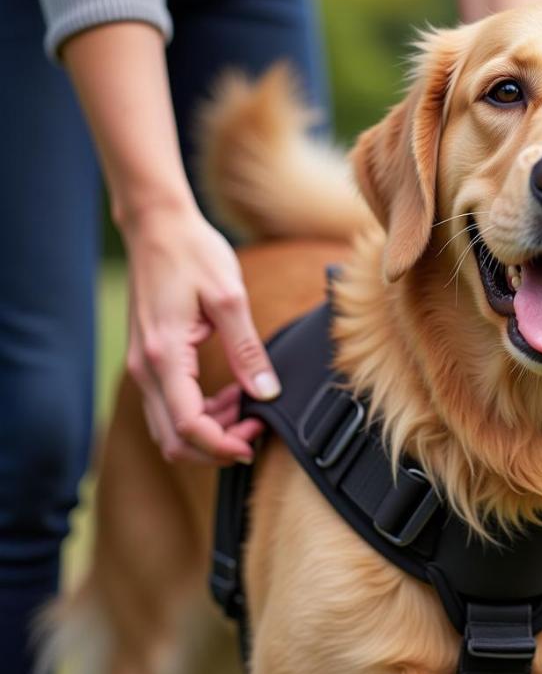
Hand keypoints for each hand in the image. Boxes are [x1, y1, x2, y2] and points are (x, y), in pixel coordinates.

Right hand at [122, 202, 278, 464]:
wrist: (157, 226)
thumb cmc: (192, 253)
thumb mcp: (229, 298)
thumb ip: (247, 350)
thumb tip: (266, 392)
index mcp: (164, 354)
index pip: (187, 426)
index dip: (221, 445)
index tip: (253, 441)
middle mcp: (145, 367)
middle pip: (172, 439)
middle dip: (216, 447)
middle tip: (255, 430)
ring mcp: (143, 365)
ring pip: (168, 426)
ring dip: (209, 431)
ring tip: (248, 410)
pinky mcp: (149, 359)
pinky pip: (169, 404)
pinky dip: (199, 413)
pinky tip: (230, 394)